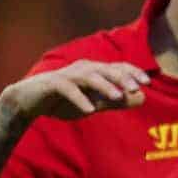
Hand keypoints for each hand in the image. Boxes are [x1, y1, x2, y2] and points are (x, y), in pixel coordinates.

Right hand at [0, 60, 148, 121]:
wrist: (29, 103)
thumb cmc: (64, 101)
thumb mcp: (95, 104)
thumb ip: (117, 101)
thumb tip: (143, 98)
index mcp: (94, 71)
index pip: (118, 67)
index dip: (132, 72)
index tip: (147, 83)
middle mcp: (82, 68)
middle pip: (106, 69)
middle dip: (122, 77)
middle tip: (136, 89)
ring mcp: (67, 74)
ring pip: (89, 76)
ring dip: (104, 86)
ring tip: (118, 97)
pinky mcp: (52, 84)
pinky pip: (68, 89)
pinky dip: (80, 99)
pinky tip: (90, 110)